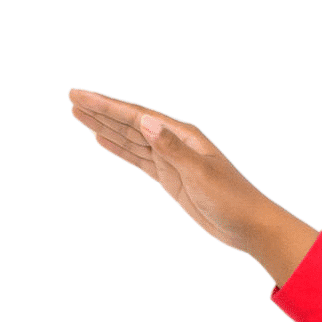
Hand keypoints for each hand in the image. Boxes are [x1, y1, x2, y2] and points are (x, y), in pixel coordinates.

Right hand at [68, 90, 317, 283]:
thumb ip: (171, 149)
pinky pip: (139, 160)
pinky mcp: (171, 179)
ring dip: (105, 127)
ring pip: (131, 139)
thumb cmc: (232, 200)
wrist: (251, 226)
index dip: (106, 105)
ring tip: (78, 114)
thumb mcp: (201, 174)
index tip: (80, 95)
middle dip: (100, 110)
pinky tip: (104, 141)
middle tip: (71, 97)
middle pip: (129, 122)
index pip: (136, 115)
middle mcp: (174, 142)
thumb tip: (146, 122)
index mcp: (181, 135)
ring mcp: (171, 160)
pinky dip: (120, 149)